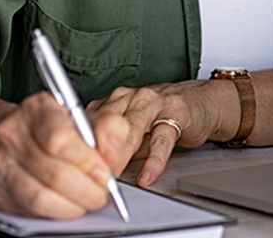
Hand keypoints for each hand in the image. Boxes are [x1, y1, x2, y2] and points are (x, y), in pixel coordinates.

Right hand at [0, 92, 129, 218]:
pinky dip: (54, 212)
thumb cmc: (43, 126)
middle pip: (54, 172)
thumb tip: (115, 152)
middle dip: (86, 190)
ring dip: (73, 206)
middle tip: (101, 194)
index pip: (60, 139)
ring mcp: (0, 162)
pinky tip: (66, 205)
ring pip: (41, 196)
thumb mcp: (74, 116)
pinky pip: (29, 210)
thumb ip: (101, 129)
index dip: (87, 162)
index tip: (104, 173)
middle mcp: (12, 132)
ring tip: (86, 201)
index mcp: (36, 108)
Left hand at [86, 80, 237, 187]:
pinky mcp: (176, 113)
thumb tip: (88, 171)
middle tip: (89, 174)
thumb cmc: (161, 117)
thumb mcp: (131, 132)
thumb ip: (111, 146)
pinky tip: (147, 175)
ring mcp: (153, 103)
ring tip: (112, 175)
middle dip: (96, 149)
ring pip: (131, 127)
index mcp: (114, 101)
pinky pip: (162, 138)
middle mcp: (130, 98)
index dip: (80, 144)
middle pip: (107, 122)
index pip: (90, 120)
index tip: (74, 166)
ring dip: (120, 153)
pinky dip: (154, 160)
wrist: (199, 102)